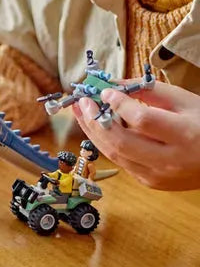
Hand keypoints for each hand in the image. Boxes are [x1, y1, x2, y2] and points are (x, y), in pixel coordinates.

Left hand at [74, 80, 199, 189]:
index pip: (142, 120)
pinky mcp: (152, 183)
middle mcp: (171, 161)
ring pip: (115, 155)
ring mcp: (160, 176)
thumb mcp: (182, 100)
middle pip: (121, 142)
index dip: (119, 104)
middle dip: (95, 120)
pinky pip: (122, 161)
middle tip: (82, 101)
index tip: (104, 90)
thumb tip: (110, 83)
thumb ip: (146, 90)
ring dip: (93, 132)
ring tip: (81, 111)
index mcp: (185, 135)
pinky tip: (99, 127)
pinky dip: (106, 143)